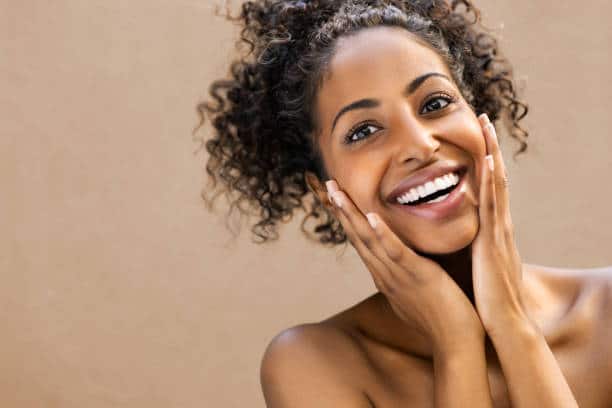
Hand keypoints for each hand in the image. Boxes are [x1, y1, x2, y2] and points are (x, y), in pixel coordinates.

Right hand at [325, 181, 484, 353]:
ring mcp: (398, 275)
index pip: (361, 240)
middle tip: (327, 183)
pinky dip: (382, 234)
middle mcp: (384, 273)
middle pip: (357, 236)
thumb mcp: (415, 289)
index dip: (347, 217)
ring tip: (338, 193)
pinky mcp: (417, 276)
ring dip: (352, 215)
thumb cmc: (441, 316)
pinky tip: (371, 216)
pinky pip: (396, 252)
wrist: (456, 343)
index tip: (336, 196)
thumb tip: (402, 261)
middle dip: (341, 209)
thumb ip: (405, 271)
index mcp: (385, 274)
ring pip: (369, 240)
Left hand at [471, 114, 533, 336]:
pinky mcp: (494, 241)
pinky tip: (488, 161)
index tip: (479, 137)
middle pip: (495, 178)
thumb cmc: (490, 297)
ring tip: (486, 126)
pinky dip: (492, 181)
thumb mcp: (481, 264)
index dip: (485, 162)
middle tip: (484, 118)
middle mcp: (498, 224)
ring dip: (492, 153)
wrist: (505, 323)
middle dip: (490, 147)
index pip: (489, 188)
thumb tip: (467, 239)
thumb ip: (476, 247)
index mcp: (492, 230)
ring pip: (496, 184)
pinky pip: (492, 205)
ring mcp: (498, 231)